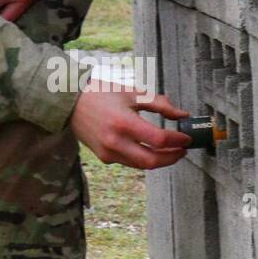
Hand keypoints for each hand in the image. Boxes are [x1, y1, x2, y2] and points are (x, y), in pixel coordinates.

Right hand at [70, 83, 190, 169]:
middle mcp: (115, 141)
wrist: (70, 101)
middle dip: (172, 157)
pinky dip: (143, 158)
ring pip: (142, 165)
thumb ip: (160, 104)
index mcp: (123, 122)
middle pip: (152, 161)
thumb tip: (182, 115)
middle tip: (183, 150)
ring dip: (160, 160)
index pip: (158, 139)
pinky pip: (129, 162)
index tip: (186, 138)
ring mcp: (108, 152)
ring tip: (171, 151)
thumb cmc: (102, 93)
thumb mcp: (133, 93)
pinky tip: (150, 149)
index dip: (177, 141)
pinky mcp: (104, 157)